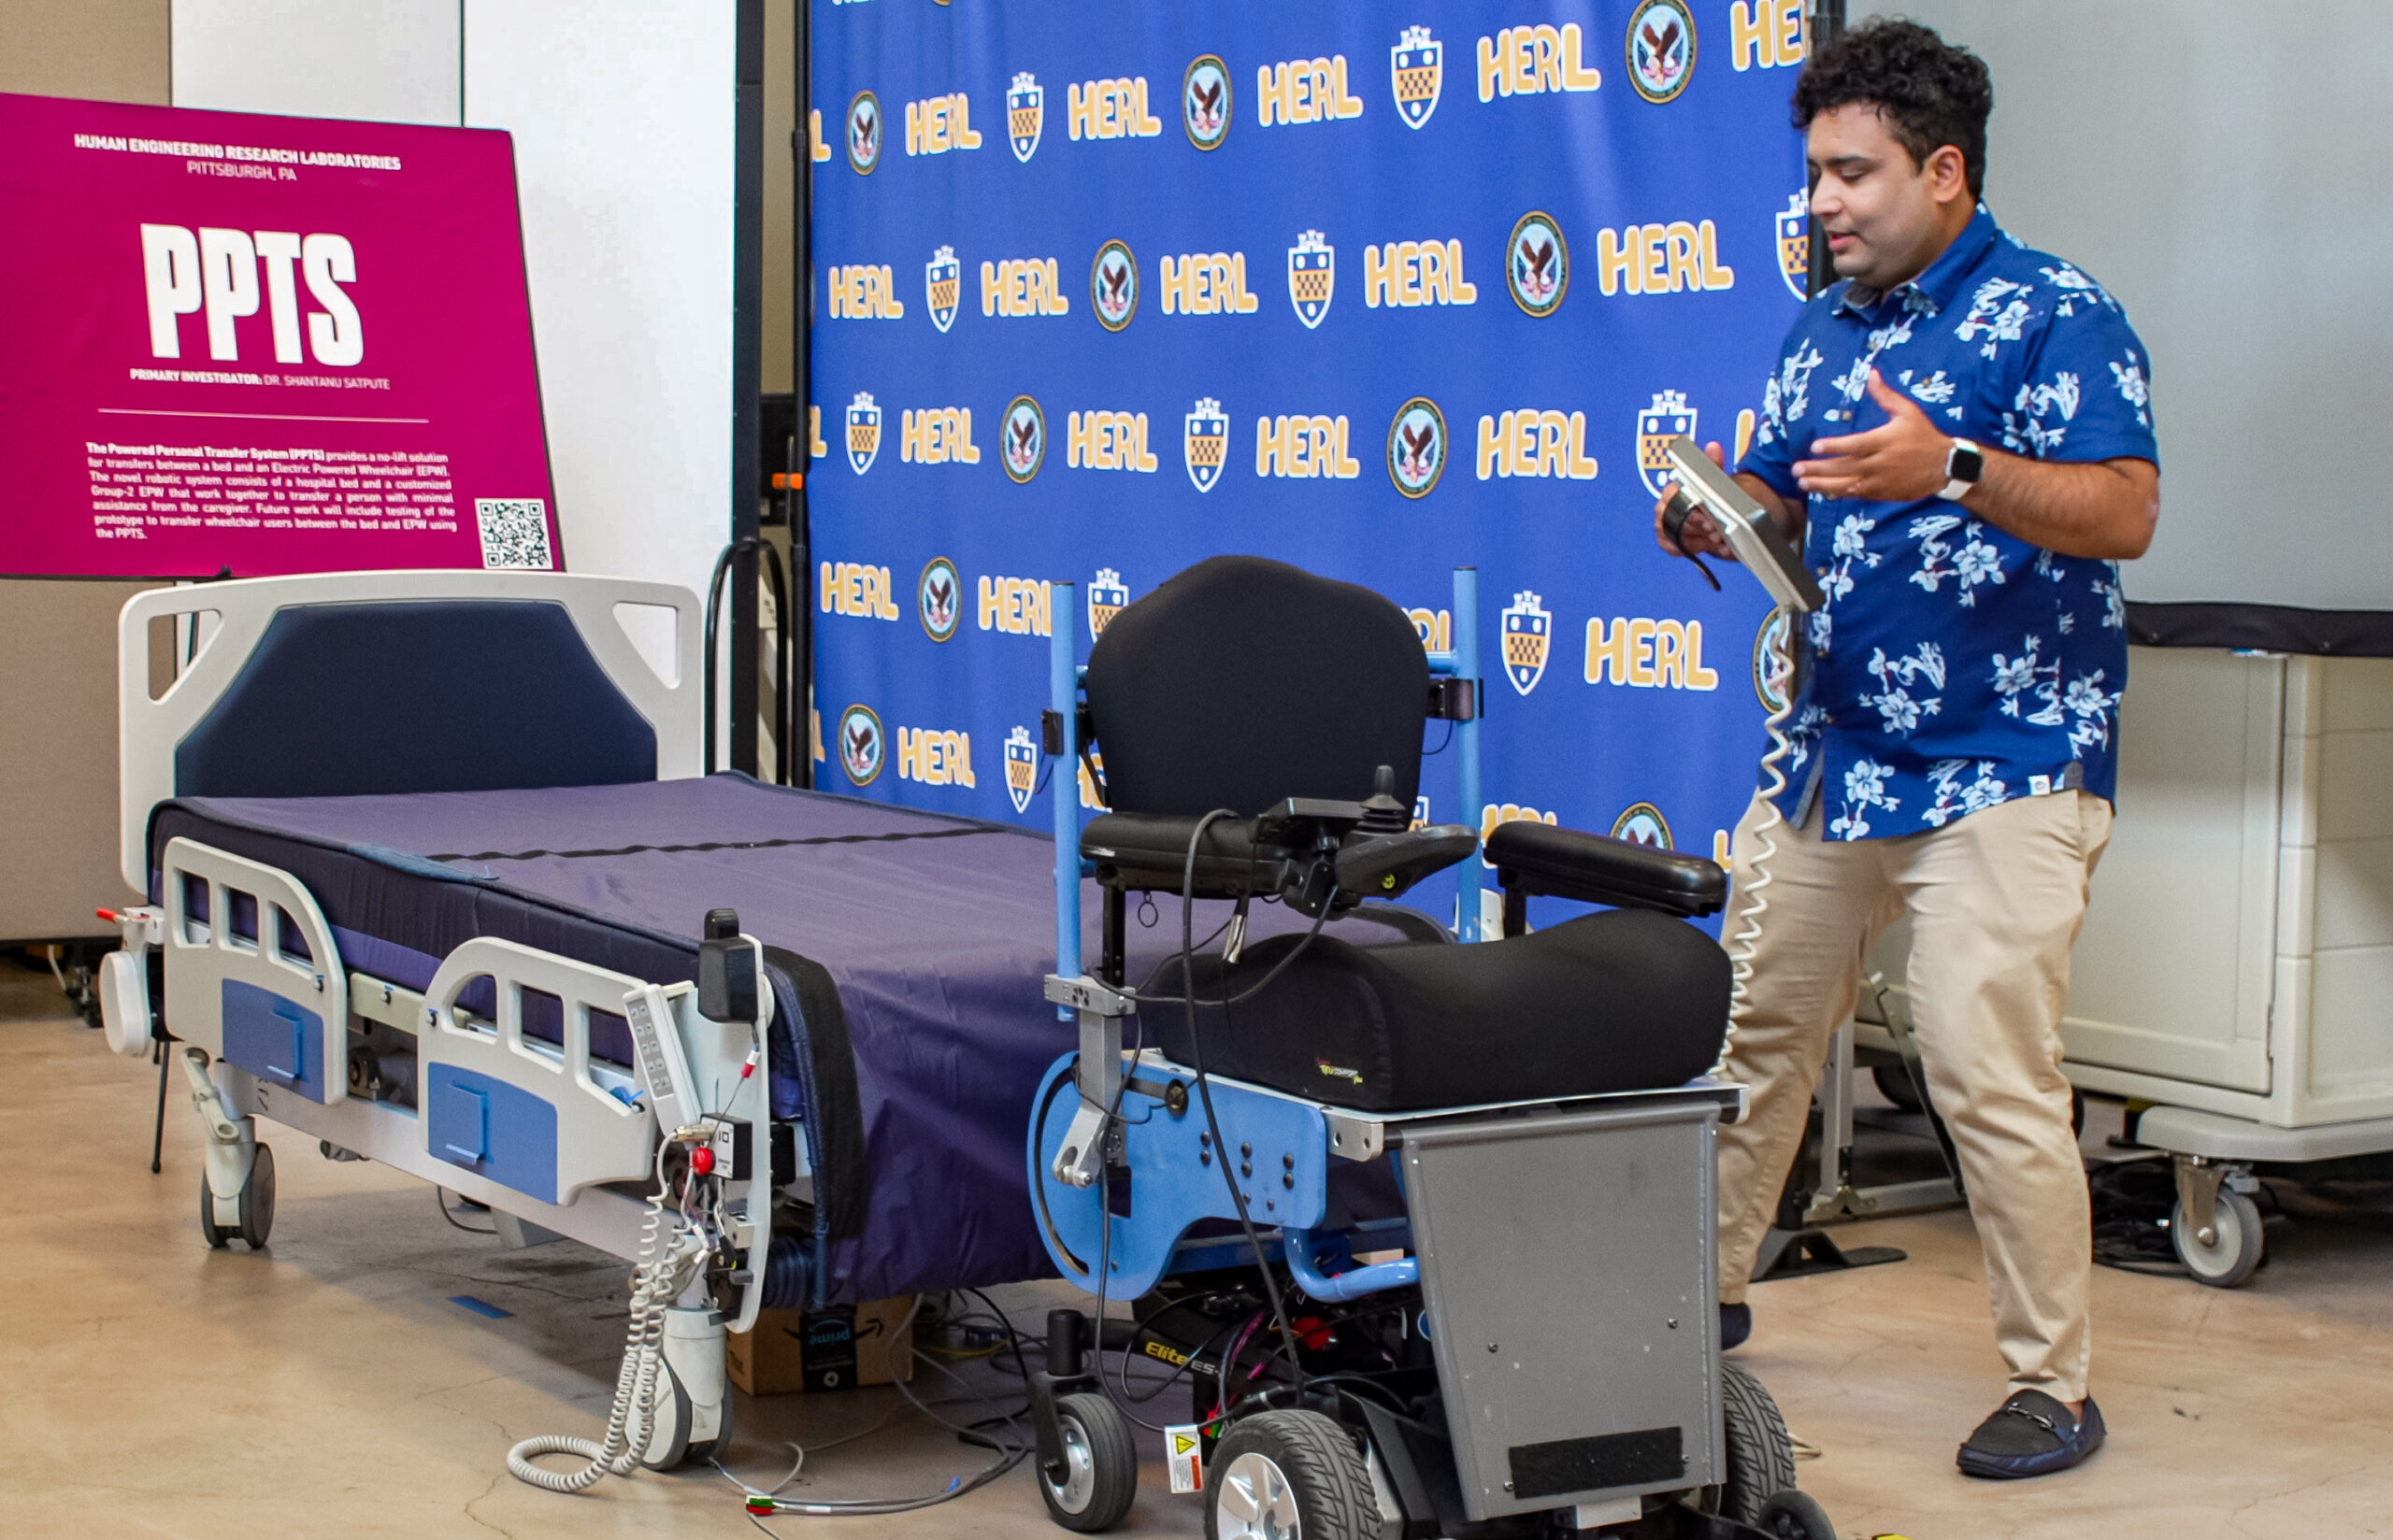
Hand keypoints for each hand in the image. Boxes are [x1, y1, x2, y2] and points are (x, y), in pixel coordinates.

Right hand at [1652, 440, 1739, 561]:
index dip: (1690, 510)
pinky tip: (1711, 548)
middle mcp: (1665, 507)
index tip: (1707, 518)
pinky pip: (1673, 548)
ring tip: (1718, 540)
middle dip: (1697, 528)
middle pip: (1672, 520)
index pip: (1671, 498)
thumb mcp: (1716, 479)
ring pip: (1674, 536)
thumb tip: (1713, 446)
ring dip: (1698, 541)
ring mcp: (1665, 525)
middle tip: (1716, 531)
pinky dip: (1694, 549)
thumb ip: (1713, 465)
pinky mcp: (1669, 541)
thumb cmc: (1713, 496)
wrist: (1716, 514)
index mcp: (1673, 490)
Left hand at [1795, 370, 1952, 501]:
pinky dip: (1838, 493)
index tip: (1815, 446)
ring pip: (1847, 485)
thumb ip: (1886, 396)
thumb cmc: (1923, 436)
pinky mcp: (1882, 493)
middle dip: (1819, 469)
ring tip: (1802, 482)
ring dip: (1822, 485)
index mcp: (1885, 441)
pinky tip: (1822, 491)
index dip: (1834, 447)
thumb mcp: (1908, 411)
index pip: (1855, 445)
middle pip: (1845, 467)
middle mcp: (1881, 463)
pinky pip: (1856, 494)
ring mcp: (1880, 481)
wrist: (1944, 466)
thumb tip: (1870, 374)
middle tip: (1797, 469)